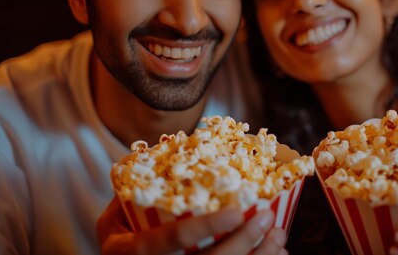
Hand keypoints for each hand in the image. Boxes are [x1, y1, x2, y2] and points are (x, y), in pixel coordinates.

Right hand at [97, 197, 287, 254]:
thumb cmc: (119, 227)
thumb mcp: (119, 208)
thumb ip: (145, 187)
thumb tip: (185, 152)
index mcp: (126, 249)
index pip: (169, 239)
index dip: (205, 227)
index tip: (238, 211)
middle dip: (241, 243)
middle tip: (269, 220)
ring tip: (278, 237)